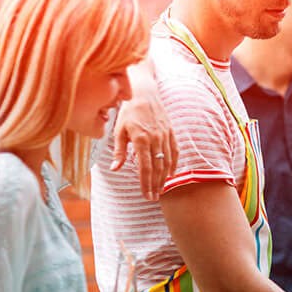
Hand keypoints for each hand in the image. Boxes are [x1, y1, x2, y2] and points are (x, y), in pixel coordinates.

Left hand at [113, 60, 177, 200]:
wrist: (144, 93)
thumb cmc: (128, 111)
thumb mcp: (119, 130)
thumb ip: (119, 151)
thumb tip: (116, 168)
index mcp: (141, 140)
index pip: (145, 168)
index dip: (145, 183)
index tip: (146, 195)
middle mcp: (156, 139)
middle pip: (157, 168)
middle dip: (155, 185)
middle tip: (153, 197)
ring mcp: (165, 136)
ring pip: (167, 162)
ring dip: (164, 177)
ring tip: (161, 189)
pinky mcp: (171, 132)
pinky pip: (175, 152)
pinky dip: (174, 164)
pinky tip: (171, 173)